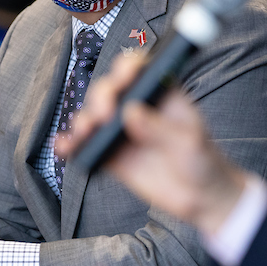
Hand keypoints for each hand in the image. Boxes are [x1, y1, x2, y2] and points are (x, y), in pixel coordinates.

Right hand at [54, 54, 248, 235]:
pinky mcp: (110, 155)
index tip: (123, 79)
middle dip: (101, 97)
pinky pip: (86, 146)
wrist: (200, 197)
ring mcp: (121, 130)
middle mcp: (136, 105)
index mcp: (159, 92)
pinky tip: (64, 147)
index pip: (138, 69)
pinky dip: (72, 144)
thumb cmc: (202, 160)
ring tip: (84, 133)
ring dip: (83, 121)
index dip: (127, 68)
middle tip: (104, 115)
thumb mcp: (189, 142)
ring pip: (93, 116)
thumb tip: (131, 112)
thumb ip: (161, 128)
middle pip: (109, 90)